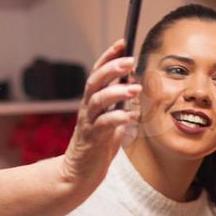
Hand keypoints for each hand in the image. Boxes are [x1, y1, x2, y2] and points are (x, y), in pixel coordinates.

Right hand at [58, 40, 139, 192]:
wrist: (80, 173)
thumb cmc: (98, 144)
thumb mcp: (111, 119)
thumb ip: (120, 103)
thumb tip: (135, 84)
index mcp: (92, 100)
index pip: (98, 72)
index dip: (109, 56)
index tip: (123, 42)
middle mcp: (87, 108)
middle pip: (95, 81)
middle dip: (112, 69)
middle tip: (130, 61)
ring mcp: (88, 123)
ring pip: (97, 100)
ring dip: (116, 91)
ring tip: (135, 88)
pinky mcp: (92, 139)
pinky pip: (103, 125)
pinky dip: (117, 118)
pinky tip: (130, 115)